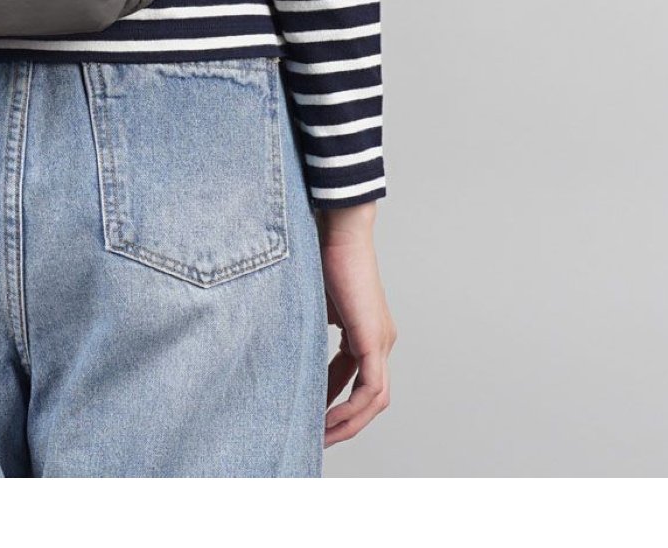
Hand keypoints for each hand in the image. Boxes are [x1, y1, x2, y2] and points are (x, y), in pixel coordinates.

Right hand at [318, 202, 396, 445]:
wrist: (337, 227)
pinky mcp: (375, 338)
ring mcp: (381, 340)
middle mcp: (380, 339)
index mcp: (365, 330)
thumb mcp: (312, 303)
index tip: (310, 418)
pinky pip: (372, 389)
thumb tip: (286, 345)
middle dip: (344, 422)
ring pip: (374, 399)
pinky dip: (353, 408)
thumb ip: (308, 327)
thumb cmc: (320, 253)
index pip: (354, 380)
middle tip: (317, 439)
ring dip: (349, 423)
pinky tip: (330, 420)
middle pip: (370, 397)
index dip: (333, 403)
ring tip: (322, 437)